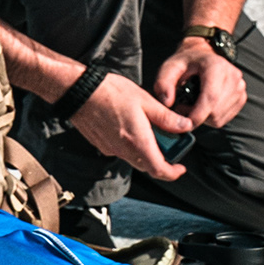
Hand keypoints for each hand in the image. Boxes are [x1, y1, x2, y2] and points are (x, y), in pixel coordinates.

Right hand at [71, 70, 196, 184]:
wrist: (79, 92)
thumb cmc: (109, 93)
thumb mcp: (146, 101)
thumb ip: (166, 118)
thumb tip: (184, 126)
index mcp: (138, 142)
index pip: (159, 170)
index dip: (173, 172)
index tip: (180, 167)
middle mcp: (123, 150)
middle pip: (148, 165)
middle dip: (161, 157)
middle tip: (166, 139)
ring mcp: (111, 149)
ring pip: (134, 158)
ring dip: (146, 149)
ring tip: (148, 127)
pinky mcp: (102, 145)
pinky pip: (122, 151)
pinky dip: (132, 144)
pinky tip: (131, 125)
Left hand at [150, 35, 247, 132]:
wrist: (204, 55)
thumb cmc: (187, 62)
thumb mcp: (170, 67)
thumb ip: (163, 83)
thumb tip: (167, 103)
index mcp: (216, 66)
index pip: (211, 97)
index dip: (197, 114)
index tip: (183, 121)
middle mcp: (232, 76)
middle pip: (215, 111)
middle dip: (197, 116)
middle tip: (184, 107)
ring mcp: (239, 87)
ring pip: (220, 118)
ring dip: (204, 118)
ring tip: (194, 105)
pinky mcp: (241, 97)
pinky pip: (225, 118)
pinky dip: (213, 117)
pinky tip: (205, 106)